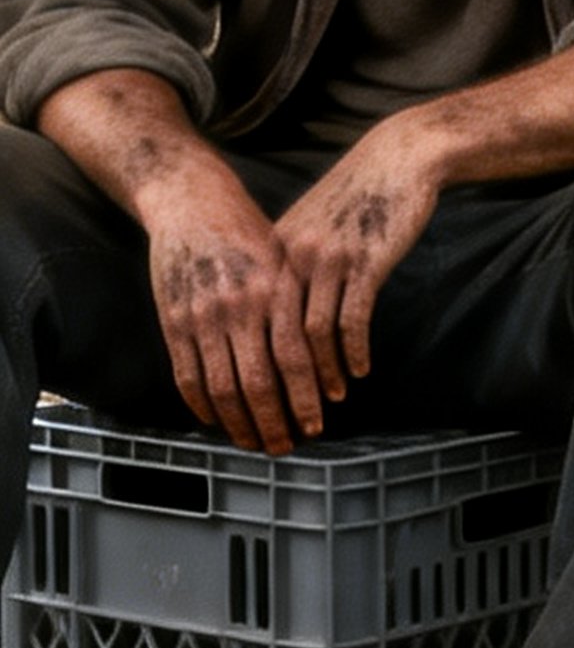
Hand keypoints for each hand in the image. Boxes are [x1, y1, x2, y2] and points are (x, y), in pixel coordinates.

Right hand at [142, 161, 321, 452]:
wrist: (191, 200)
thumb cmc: (247, 230)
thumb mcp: (283, 258)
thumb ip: (298, 303)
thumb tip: (327, 353)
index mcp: (275, 291)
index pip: (295, 361)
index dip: (305, 399)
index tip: (316, 425)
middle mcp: (239, 307)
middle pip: (259, 383)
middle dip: (275, 423)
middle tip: (286, 446)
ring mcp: (201, 315)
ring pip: (221, 388)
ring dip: (239, 424)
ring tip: (254, 442)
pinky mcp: (173, 320)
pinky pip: (186, 375)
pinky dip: (202, 405)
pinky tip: (216, 419)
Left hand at [272, 115, 449, 397]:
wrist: (398, 158)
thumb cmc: (357, 195)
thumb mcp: (311, 226)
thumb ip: (291, 266)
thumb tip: (280, 315)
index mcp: (272, 251)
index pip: (251, 324)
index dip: (254, 369)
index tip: (261, 401)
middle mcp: (292, 257)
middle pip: (276, 338)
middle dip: (284, 388)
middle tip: (293, 420)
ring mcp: (327, 258)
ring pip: (313, 335)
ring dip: (322, 375)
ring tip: (331, 400)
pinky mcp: (364, 260)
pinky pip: (352, 318)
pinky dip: (354, 351)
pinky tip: (361, 370)